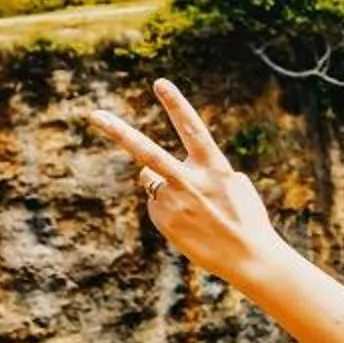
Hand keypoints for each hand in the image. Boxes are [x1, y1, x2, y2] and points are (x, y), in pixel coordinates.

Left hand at [87, 80, 282, 286]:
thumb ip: (207, 171)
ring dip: (162, 185)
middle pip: (148, 153)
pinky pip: (156, 204)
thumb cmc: (247, 219)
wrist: (250, 259)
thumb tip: (175, 174)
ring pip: (151, 180)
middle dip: (119, 133)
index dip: (176, 105)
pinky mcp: (165, 221)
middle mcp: (191, 183)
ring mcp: (175, 203)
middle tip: (94, 116)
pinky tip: (189, 224)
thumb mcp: (235, 186)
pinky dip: (168, 209)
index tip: (160, 83)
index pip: (193, 129)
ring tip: (193, 208)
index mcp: (215, 168)